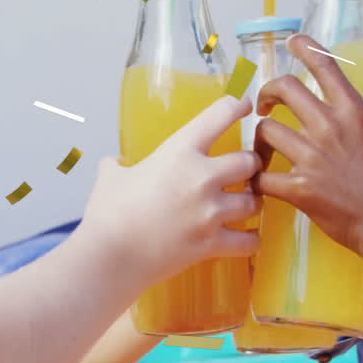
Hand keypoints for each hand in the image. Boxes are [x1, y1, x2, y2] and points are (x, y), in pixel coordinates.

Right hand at [81, 96, 260, 287]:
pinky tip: (247, 238)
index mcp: (179, 152)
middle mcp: (203, 177)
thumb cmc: (107, 213)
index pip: (220, 115)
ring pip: (254, 201)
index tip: (245, 106)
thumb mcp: (110, 178)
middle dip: (249, 166)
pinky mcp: (212, 243)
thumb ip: (117, 165)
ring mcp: (211, 212)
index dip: (236, 106)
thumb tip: (114, 164)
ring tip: (243, 206)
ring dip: (250, 202)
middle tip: (243, 172)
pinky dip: (250, 240)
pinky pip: (248, 241)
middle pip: (249, 162)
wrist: (109, 257)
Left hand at [251, 34, 362, 253]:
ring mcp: (310, 156)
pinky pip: (262, 177)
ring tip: (262, 150)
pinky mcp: (297, 187)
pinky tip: (258, 184)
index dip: (305, 48)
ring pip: (266, 130)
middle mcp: (328, 127)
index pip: (325, 67)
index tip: (292, 43)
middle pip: (284, 89)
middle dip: (268, 91)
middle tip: (264, 104)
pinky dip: (256, 179)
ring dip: (260, 138)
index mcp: (354, 113)